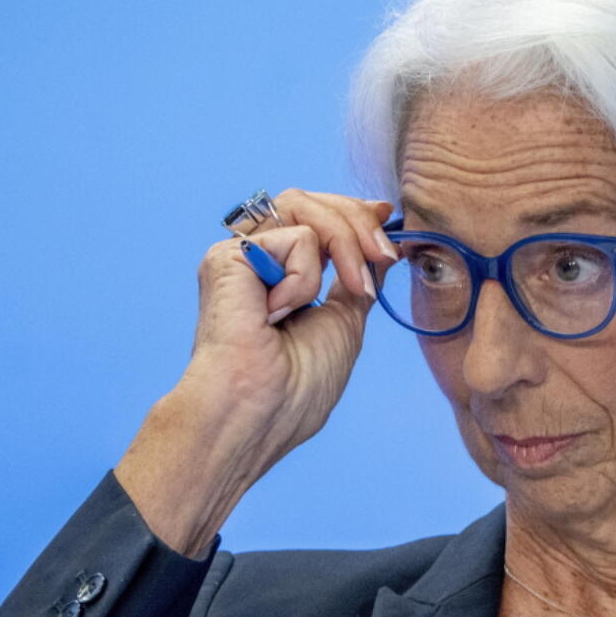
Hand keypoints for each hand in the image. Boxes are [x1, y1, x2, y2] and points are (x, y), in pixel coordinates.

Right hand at [116, 190, 399, 555]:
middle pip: (311, 202)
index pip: (315, 216)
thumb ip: (356, 276)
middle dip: (358, 222)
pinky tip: (281, 313)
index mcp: (278, 274)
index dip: (354, 211)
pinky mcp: (227, 256)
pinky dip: (306, 277)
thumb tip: (379, 239)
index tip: (387, 216)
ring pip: (303, 205)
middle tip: (384, 255)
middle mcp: (255, 259)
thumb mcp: (345, 321)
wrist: (257, 414)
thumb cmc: (296, 389)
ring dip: (345, 242)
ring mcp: (240, 256)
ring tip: (353, 286)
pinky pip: (295, 236)